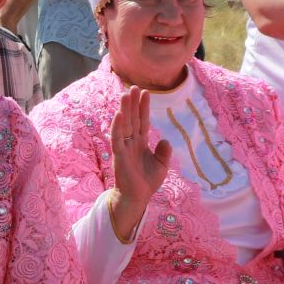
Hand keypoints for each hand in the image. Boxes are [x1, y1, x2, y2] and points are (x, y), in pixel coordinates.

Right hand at [107, 86, 171, 240]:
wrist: (138, 197)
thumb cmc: (147, 182)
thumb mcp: (161, 165)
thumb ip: (164, 152)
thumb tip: (165, 140)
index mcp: (141, 143)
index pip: (143, 122)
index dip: (144, 108)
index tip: (145, 93)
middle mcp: (131, 142)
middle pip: (133, 119)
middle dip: (133, 103)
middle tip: (133, 86)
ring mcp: (124, 147)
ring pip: (124, 125)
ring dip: (125, 109)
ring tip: (125, 94)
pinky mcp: (119, 155)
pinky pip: (117, 138)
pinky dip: (118, 126)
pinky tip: (119, 114)